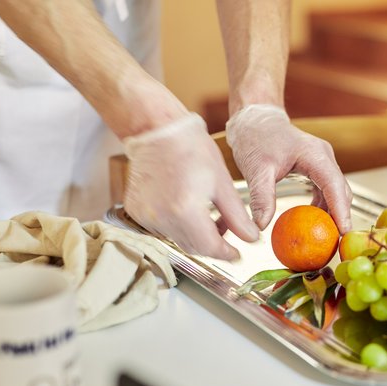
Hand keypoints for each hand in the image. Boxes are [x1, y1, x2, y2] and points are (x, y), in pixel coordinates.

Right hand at [123, 113, 258, 259]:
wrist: (158, 131)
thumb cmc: (192, 149)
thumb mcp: (222, 183)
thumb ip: (237, 216)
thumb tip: (251, 239)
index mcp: (185, 210)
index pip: (210, 248)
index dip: (227, 254)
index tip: (237, 254)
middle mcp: (162, 217)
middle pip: (194, 247)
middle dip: (214, 243)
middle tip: (227, 227)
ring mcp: (145, 216)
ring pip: (179, 240)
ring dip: (196, 234)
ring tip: (208, 211)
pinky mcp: (136, 212)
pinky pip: (163, 229)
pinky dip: (178, 225)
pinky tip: (186, 206)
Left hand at [225, 105, 352, 232]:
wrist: (254, 119)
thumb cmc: (255, 137)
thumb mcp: (256, 169)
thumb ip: (261, 197)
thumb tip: (262, 226)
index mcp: (315, 154)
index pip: (334, 185)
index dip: (341, 209)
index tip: (344, 231)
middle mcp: (324, 157)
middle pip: (341, 191)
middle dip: (342, 216)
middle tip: (337, 243)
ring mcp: (322, 162)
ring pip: (336, 192)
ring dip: (333, 214)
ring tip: (328, 238)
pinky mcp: (316, 168)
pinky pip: (326, 191)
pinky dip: (324, 208)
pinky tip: (314, 223)